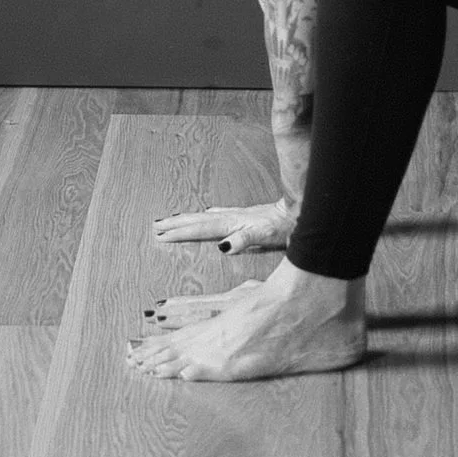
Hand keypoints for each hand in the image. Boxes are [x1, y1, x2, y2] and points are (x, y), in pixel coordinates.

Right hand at [151, 198, 295, 253]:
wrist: (302, 210)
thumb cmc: (287, 226)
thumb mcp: (266, 235)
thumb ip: (245, 239)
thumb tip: (223, 246)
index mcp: (234, 223)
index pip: (201, 229)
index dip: (180, 233)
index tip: (159, 235)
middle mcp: (233, 217)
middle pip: (198, 220)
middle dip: (176, 224)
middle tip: (154, 226)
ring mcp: (239, 215)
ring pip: (205, 217)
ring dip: (187, 219)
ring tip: (170, 220)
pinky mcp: (247, 216)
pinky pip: (218, 216)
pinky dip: (205, 217)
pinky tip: (205, 215)